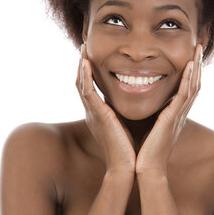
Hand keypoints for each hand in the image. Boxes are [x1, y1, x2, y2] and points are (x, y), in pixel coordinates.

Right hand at [76, 43, 135, 177]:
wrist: (127, 168)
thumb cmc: (129, 150)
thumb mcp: (124, 126)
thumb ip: (123, 114)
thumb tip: (132, 104)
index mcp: (99, 114)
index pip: (90, 87)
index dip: (89, 72)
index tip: (91, 56)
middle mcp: (93, 112)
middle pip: (81, 82)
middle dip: (82, 64)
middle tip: (83, 46)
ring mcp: (93, 114)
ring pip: (82, 84)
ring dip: (82, 65)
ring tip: (83, 48)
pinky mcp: (99, 116)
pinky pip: (88, 92)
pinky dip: (86, 77)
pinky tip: (87, 63)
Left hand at [135, 44, 202, 176]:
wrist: (146, 169)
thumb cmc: (145, 152)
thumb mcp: (149, 128)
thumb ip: (152, 116)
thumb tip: (144, 106)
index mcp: (174, 115)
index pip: (186, 89)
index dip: (190, 72)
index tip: (190, 55)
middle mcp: (180, 114)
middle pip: (194, 84)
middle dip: (197, 65)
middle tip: (198, 46)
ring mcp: (178, 117)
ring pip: (193, 87)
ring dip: (196, 67)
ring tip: (197, 50)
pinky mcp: (172, 119)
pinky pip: (184, 96)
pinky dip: (188, 80)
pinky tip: (190, 66)